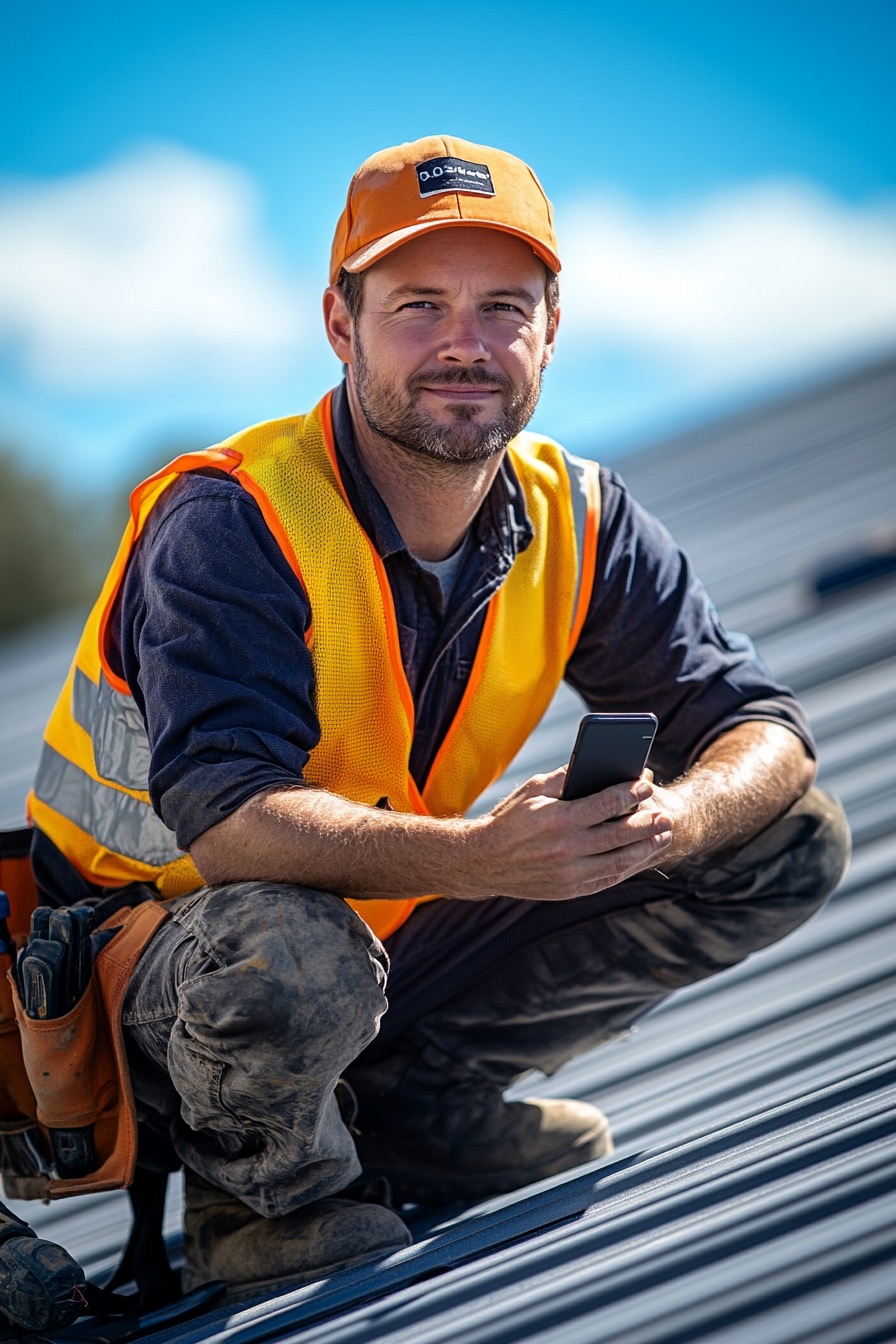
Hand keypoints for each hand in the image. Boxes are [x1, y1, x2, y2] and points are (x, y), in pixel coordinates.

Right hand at [464, 765, 672, 901]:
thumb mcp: (532, 790)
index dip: (631, 793)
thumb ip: (566, 776)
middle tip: (665, 816)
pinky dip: (625, 868)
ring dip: (644, 848)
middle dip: (647, 823)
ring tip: (661, 836)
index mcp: (558, 819)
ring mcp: (569, 873)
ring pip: (619, 860)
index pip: (607, 803)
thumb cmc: (509, 820)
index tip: (646, 785)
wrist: (483, 862)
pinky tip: (637, 857)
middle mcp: (566, 848)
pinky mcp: (569, 890)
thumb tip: (596, 761)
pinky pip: (606, 879)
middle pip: (620, 833)